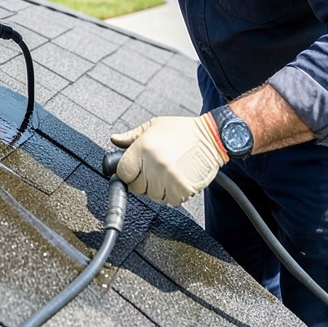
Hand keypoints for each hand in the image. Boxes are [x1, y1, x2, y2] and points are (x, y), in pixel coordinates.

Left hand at [111, 115, 226, 205]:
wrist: (212, 137)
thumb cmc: (183, 130)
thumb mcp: (153, 126)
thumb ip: (131, 136)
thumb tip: (115, 139)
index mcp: (143, 148)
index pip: (123, 172)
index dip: (127, 172)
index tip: (133, 170)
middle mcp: (154, 165)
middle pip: (136, 186)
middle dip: (142, 180)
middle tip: (153, 169)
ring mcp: (168, 179)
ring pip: (152, 195)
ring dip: (157, 188)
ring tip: (167, 172)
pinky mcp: (182, 190)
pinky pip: (168, 200)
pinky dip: (171, 194)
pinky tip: (176, 179)